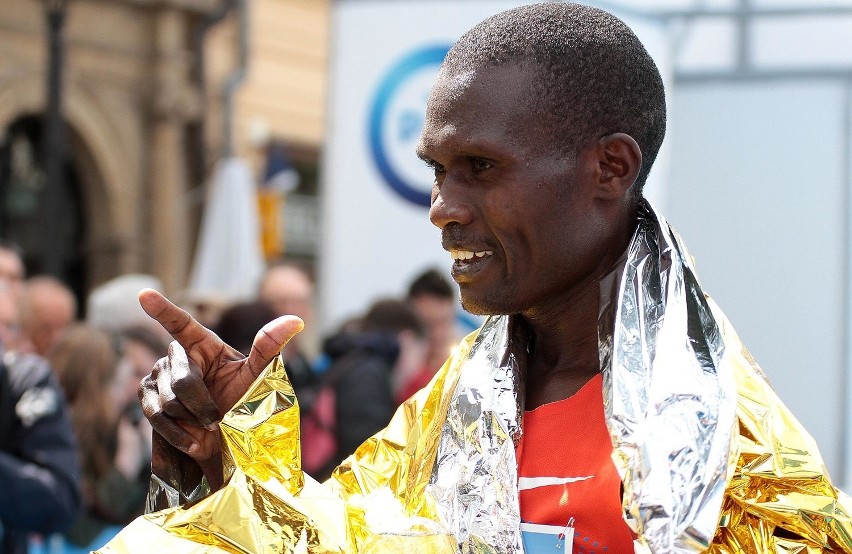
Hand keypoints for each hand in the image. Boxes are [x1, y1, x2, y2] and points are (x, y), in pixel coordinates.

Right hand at [137, 288, 303, 489]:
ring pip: (168, 401)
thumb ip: (270, 347)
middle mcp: (176, 357)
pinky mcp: (147, 400)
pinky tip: (193, 441)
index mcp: (202, 345)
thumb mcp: (260, 375)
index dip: (163, 309)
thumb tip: (296, 319)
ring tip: (207, 427)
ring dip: (192, 420)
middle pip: (183, 380)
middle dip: (203, 404)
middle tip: (217, 419)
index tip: (145, 294)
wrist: (230, 439)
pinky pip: (156, 416)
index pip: (180, 323)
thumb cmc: (245, 402)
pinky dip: (178, 434)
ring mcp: (158, 378)